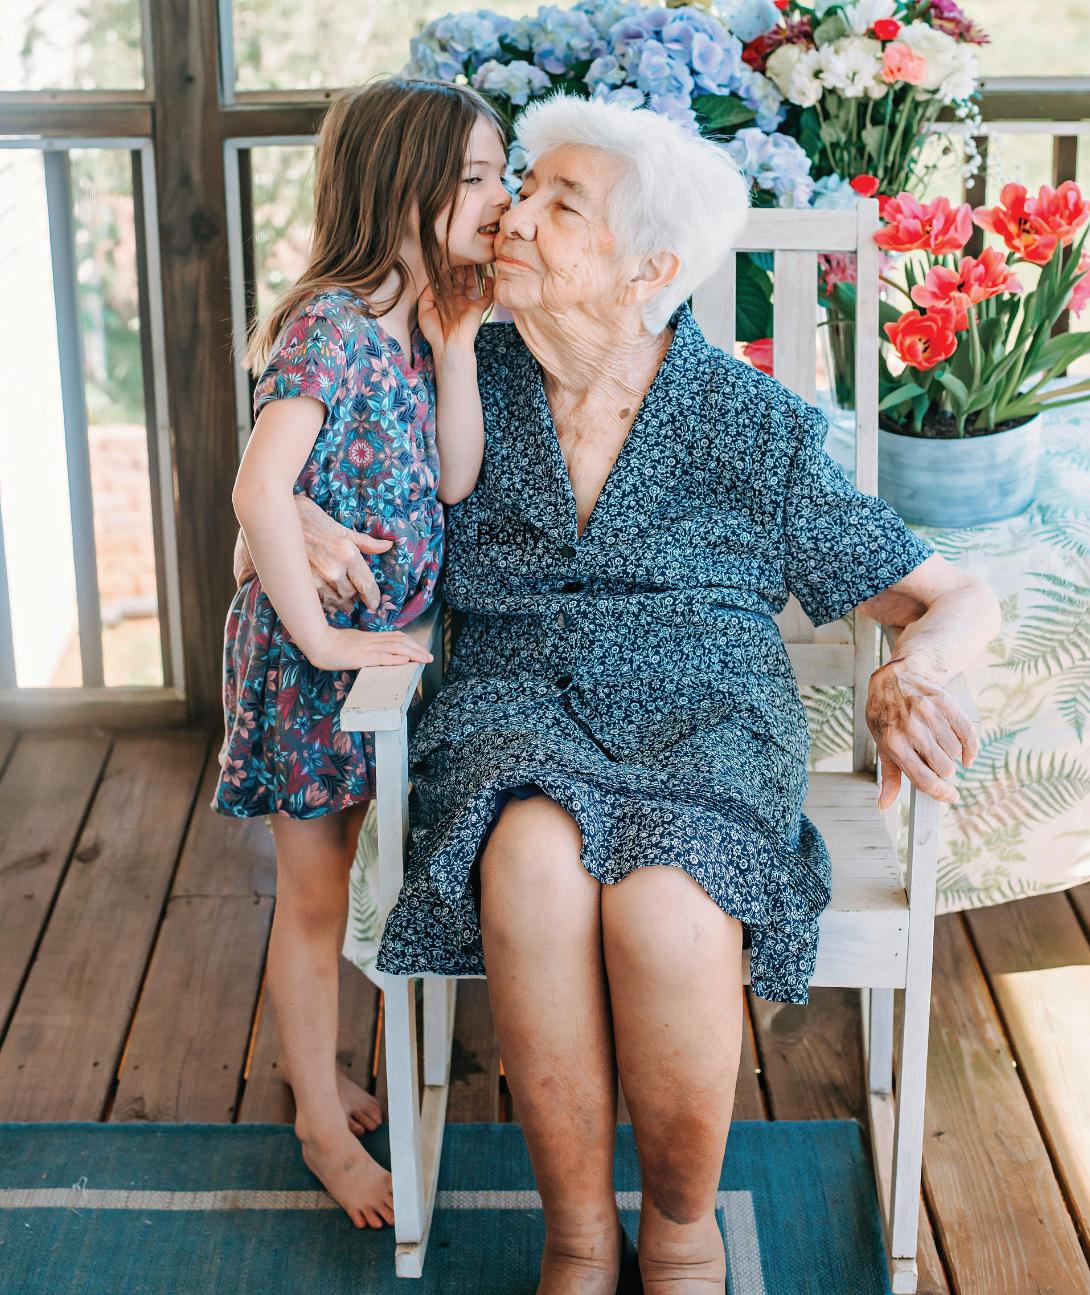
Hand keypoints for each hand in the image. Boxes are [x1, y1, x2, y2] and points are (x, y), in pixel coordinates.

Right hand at [233, 499, 394, 613]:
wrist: (277, 514)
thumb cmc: (310, 518)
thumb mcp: (340, 528)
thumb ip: (365, 542)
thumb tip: (388, 545)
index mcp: (347, 553)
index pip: (367, 585)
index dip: (373, 598)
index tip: (373, 604)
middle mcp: (334, 568)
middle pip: (351, 596)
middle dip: (353, 596)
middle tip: (351, 593)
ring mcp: (316, 577)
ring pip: (335, 602)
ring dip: (338, 601)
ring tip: (337, 595)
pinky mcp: (300, 583)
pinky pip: (318, 602)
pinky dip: (323, 602)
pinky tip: (322, 595)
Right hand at [307, 626, 433, 671]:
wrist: (318, 642)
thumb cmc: (330, 643)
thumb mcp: (351, 643)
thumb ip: (362, 646)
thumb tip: (370, 654)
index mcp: (369, 637)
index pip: (395, 637)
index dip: (410, 642)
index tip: (420, 649)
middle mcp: (372, 641)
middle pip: (400, 641)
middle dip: (417, 648)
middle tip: (429, 656)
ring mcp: (368, 648)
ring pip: (396, 648)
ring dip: (413, 653)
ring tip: (425, 659)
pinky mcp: (363, 657)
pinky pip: (383, 658)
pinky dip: (396, 659)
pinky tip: (406, 661)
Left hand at [417, 265, 494, 360]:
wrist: (449, 345)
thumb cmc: (435, 332)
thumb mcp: (424, 311)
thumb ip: (426, 295)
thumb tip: (433, 281)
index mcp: (444, 301)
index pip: (446, 282)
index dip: (446, 271)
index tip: (445, 257)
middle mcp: (457, 300)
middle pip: (459, 280)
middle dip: (459, 267)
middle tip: (459, 253)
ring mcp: (468, 304)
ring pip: (472, 284)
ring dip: (472, 273)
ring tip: (472, 259)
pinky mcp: (478, 309)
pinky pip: (487, 297)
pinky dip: (490, 288)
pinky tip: (490, 278)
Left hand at [866, 657, 978, 810]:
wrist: (896, 677)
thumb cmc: (886, 715)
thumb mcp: (881, 743)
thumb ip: (889, 775)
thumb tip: (884, 805)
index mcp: (893, 743)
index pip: (924, 779)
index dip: (941, 793)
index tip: (950, 796)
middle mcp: (912, 730)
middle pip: (943, 768)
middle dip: (943, 772)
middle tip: (935, 763)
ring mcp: (930, 715)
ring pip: (955, 753)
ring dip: (952, 756)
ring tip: (939, 747)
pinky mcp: (946, 704)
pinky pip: (968, 735)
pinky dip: (970, 748)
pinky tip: (965, 753)